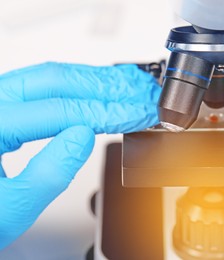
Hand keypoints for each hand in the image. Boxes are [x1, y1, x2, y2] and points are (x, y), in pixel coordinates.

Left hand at [0, 62, 160, 248]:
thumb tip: (84, 137)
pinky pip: (47, 85)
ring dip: (97, 81)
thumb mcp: (12, 208)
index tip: (138, 113)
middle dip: (108, 87)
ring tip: (131, 85)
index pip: (59, 110)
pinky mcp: (9, 105)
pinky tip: (102, 86)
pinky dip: (81, 85)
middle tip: (142, 93)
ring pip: (53, 77)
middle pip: (57, 80)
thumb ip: (50, 173)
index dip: (107, 112)